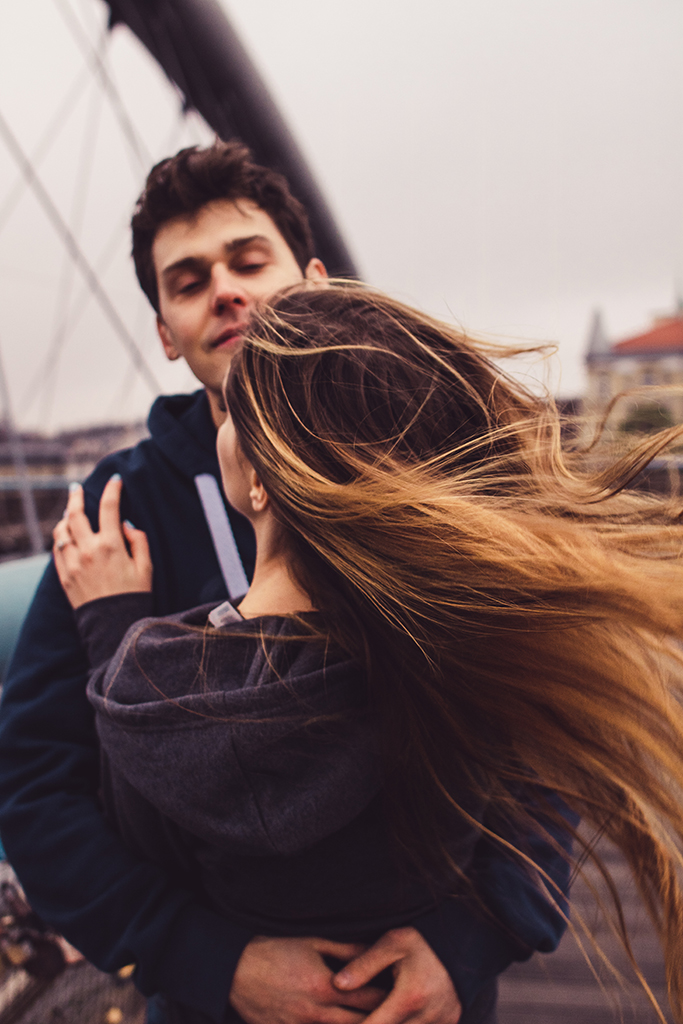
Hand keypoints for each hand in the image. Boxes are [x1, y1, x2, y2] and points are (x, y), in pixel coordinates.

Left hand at [53, 475, 151, 608]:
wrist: (113, 626)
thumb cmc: (135, 597)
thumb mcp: (146, 568)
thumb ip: (138, 541)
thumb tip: (125, 524)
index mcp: (111, 545)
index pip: (109, 507)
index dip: (112, 489)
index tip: (115, 481)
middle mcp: (88, 551)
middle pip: (75, 514)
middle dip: (76, 497)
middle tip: (76, 488)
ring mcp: (73, 563)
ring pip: (61, 532)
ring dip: (65, 519)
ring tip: (70, 513)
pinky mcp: (65, 577)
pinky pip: (57, 551)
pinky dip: (60, 539)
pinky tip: (65, 537)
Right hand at [230, 936, 385, 1023]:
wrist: (234, 970)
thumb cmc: (274, 950)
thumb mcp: (311, 943)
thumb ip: (345, 950)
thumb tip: (372, 949)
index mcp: (325, 987)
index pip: (368, 999)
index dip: (388, 998)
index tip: (403, 994)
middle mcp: (316, 1014)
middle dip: (380, 1019)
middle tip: (397, 1013)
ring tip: (377, 1020)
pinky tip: (340, 1023)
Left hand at [334, 928, 461, 1023]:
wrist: (463, 941)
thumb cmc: (422, 940)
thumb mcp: (391, 944)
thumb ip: (363, 965)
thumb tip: (337, 984)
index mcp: (409, 997)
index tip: (337, 1021)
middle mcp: (427, 1017)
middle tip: (352, 1017)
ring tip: (374, 1016)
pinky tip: (392, 1017)